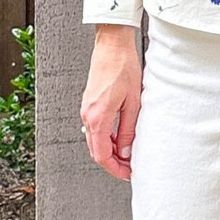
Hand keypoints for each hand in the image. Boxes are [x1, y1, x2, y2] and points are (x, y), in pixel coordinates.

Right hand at [81, 25, 141, 178]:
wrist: (112, 45)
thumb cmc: (124, 68)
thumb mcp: (133, 103)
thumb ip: (129, 130)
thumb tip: (127, 152)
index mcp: (98, 117)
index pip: (102, 155)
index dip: (116, 169)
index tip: (129, 174)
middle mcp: (87, 115)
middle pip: (96, 151)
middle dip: (113, 163)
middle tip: (131, 168)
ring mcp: (86, 109)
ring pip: (95, 141)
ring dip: (110, 151)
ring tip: (129, 155)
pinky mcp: (89, 103)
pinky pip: (95, 129)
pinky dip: (106, 138)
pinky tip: (120, 138)